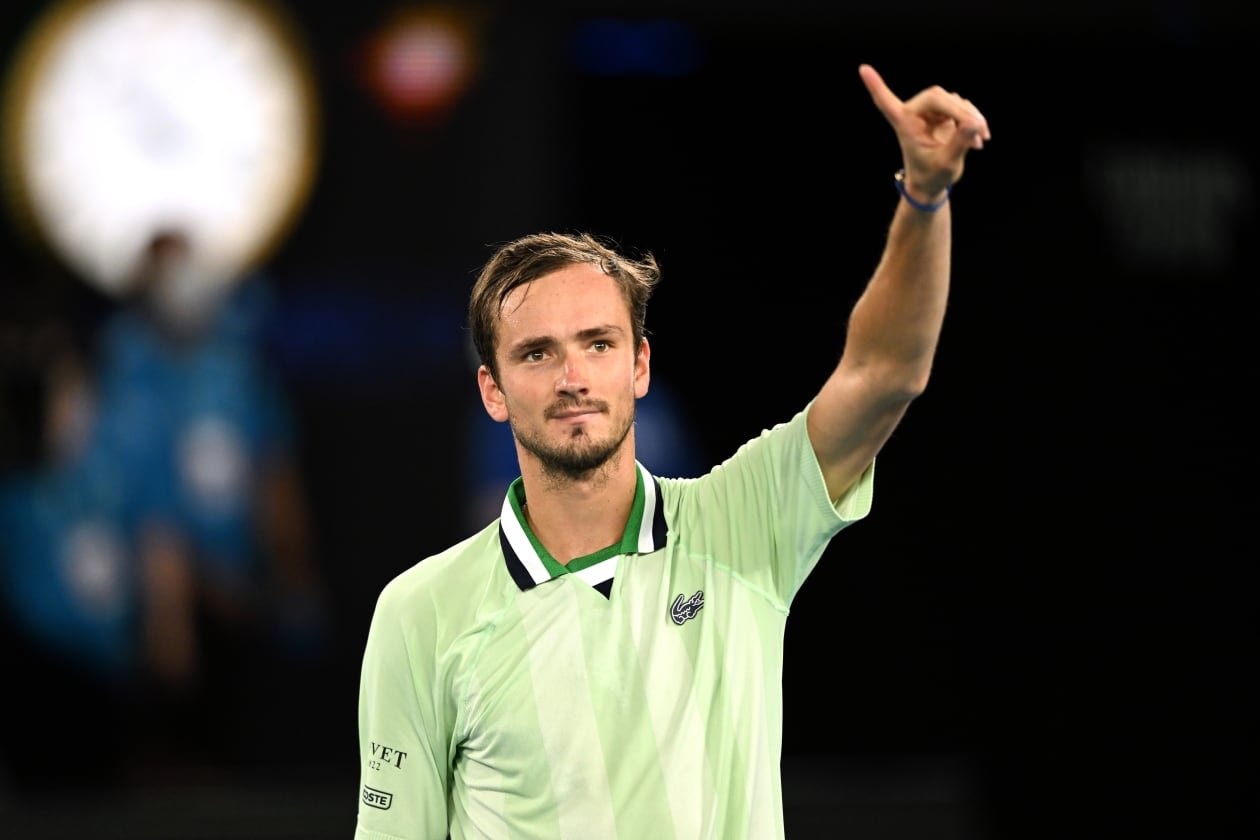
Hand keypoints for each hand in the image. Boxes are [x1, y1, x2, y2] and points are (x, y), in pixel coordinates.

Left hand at [858, 64, 989, 199]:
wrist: (933, 183)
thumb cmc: (932, 176)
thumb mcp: (946, 164)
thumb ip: (959, 144)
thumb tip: (974, 123)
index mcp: (904, 124)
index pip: (886, 103)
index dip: (876, 85)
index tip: (862, 69)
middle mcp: (915, 113)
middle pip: (939, 97)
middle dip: (961, 112)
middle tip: (978, 132)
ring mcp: (931, 111)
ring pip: (955, 100)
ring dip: (972, 117)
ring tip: (980, 141)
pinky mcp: (946, 113)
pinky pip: (965, 107)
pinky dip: (976, 120)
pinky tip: (980, 138)